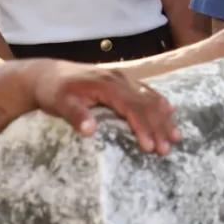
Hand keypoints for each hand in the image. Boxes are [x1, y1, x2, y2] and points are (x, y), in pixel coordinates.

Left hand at [29, 62, 180, 154]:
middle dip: (158, 126)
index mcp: (106, 85)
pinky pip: (146, 90)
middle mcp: (119, 79)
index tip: (150, 147)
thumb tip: (90, 131)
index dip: (142, 127)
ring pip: (149, 97)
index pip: (131, 107)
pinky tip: (171, 110)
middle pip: (145, 103)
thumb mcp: (60, 103)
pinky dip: (159, 102)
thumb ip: (76, 115)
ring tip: (176, 136)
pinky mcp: (121, 81)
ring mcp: (122, 78)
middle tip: (167, 149)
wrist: (48, 74)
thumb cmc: (54, 91)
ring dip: (163, 117)